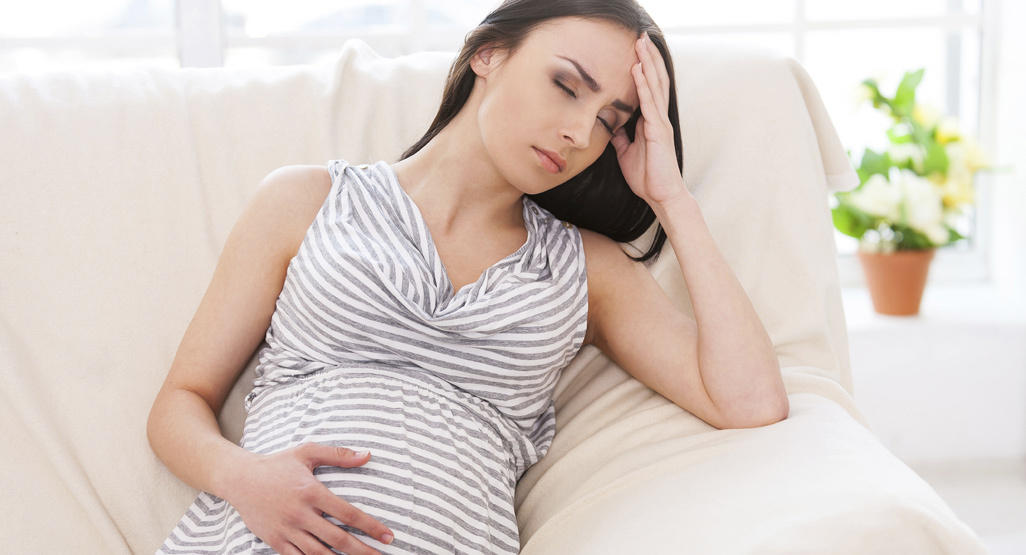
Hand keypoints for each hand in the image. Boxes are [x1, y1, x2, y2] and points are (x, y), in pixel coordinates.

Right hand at [224, 443, 394, 554]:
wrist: (239, 479)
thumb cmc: (276, 464)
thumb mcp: (307, 452)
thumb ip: (339, 455)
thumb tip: (367, 455)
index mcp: (311, 492)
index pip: (348, 514)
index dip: (370, 527)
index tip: (388, 536)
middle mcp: (300, 514)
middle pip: (338, 539)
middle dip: (363, 551)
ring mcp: (287, 530)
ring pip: (319, 554)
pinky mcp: (275, 541)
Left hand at [610, 32, 689, 205]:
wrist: (661, 195)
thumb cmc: (648, 176)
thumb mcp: (626, 153)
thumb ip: (621, 138)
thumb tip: (612, 126)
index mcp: (652, 122)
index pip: (649, 89)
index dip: (644, 68)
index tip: (637, 50)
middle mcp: (658, 118)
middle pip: (655, 80)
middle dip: (648, 57)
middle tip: (642, 36)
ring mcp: (660, 123)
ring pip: (655, 86)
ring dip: (647, 63)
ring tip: (641, 43)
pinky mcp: (659, 131)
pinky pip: (650, 103)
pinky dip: (643, 85)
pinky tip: (638, 70)